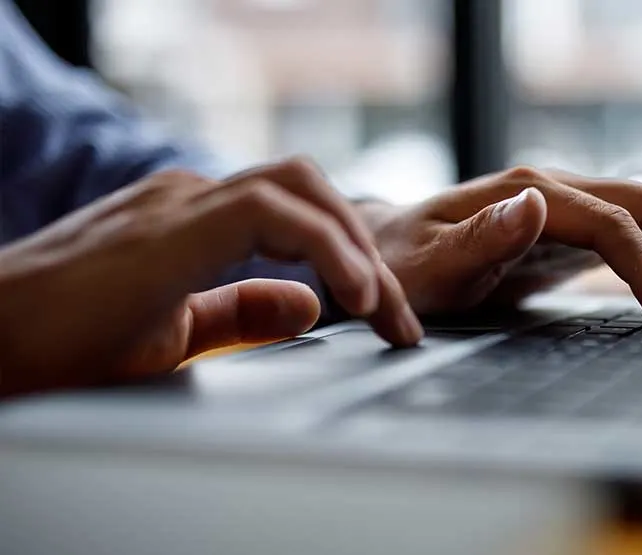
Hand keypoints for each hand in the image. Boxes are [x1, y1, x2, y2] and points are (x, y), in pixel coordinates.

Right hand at [0, 158, 421, 396]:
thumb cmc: (64, 341)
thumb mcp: (174, 332)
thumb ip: (239, 312)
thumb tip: (308, 305)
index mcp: (196, 218)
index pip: (301, 211)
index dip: (355, 258)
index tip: (389, 316)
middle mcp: (193, 197)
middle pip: (312, 190)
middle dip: (370, 250)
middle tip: (401, 319)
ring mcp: (180, 202)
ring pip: (300, 187)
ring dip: (357, 246)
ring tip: (385, 307)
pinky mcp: (169, 224)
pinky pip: (270, 211)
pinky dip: (326, 247)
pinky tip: (352, 294)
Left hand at [370, 167, 641, 326]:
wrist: (387, 252)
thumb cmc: (401, 265)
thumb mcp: (427, 263)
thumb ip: (480, 237)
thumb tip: (538, 204)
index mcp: (526, 192)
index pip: (611, 223)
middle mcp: (554, 189)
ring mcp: (566, 205)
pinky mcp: (570, 230)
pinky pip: (634, 227)